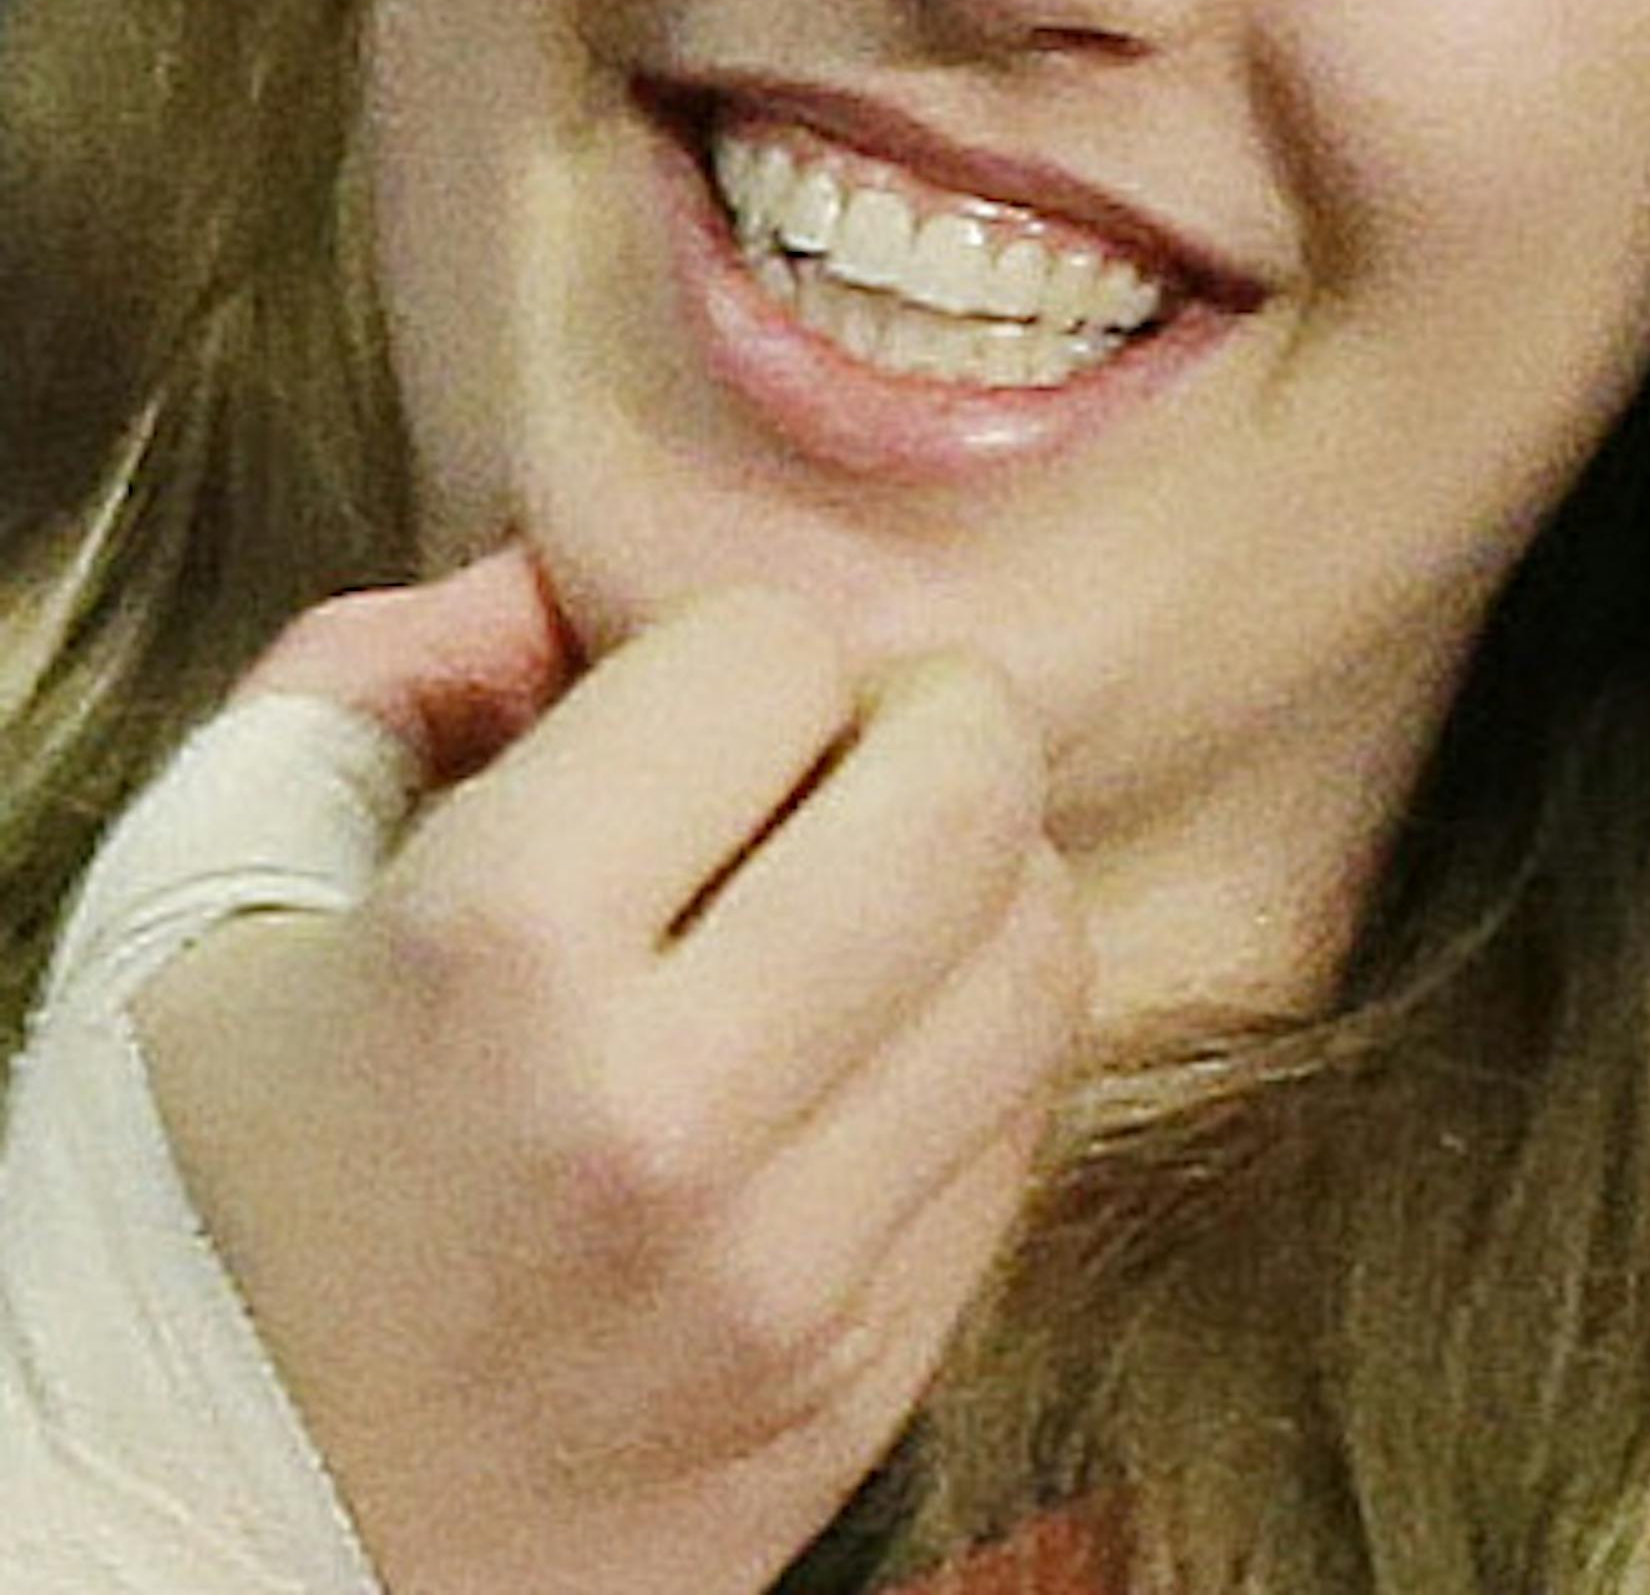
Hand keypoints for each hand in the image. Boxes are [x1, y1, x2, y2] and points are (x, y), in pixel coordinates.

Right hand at [137, 554, 1086, 1594]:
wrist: (180, 1555)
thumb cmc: (180, 1192)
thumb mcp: (208, 886)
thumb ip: (384, 671)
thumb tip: (571, 584)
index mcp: (494, 953)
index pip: (775, 656)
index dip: (720, 654)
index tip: (667, 714)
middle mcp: (671, 1119)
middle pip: (969, 787)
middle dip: (906, 726)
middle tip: (824, 761)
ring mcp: (787, 1284)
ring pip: (1037, 956)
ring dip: (968, 886)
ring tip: (854, 902)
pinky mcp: (856, 1400)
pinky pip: (1015, 1139)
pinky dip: (960, 1055)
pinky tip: (846, 1058)